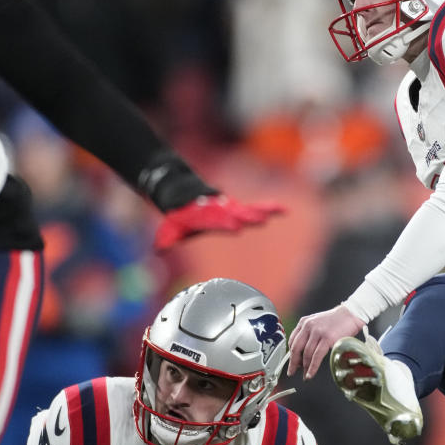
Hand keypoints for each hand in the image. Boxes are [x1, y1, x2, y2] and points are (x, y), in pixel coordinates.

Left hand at [154, 194, 284, 250]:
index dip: (226, 222)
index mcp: (206, 215)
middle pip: (236, 213)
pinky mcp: (238, 208)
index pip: (217, 220)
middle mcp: (221, 209)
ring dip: (263, 211)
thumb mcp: (170, 227)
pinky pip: (256, 208)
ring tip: (278, 212)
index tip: (236, 226)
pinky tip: (285, 210)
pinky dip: (270, 208)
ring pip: (249, 209)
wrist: (183, 196)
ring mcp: (231, 207)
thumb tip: (159, 248)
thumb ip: (166, 238)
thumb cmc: (178, 216)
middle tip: (260, 220)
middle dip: (246, 217)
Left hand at [288, 304, 363, 379]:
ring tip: (305, 375)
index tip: (292, 362)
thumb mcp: (317, 323)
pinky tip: (310, 374)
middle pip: (296, 348)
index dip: (291, 354)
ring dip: (304, 367)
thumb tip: (304, 352)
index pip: (292, 341)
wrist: (351, 315)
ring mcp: (317, 332)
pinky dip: (312, 367)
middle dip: (293, 363)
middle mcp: (308, 326)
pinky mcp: (327, 338)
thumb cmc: (337, 320)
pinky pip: (316, 356)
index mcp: (304, 322)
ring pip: (306, 354)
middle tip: (292, 371)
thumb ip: (309, 334)